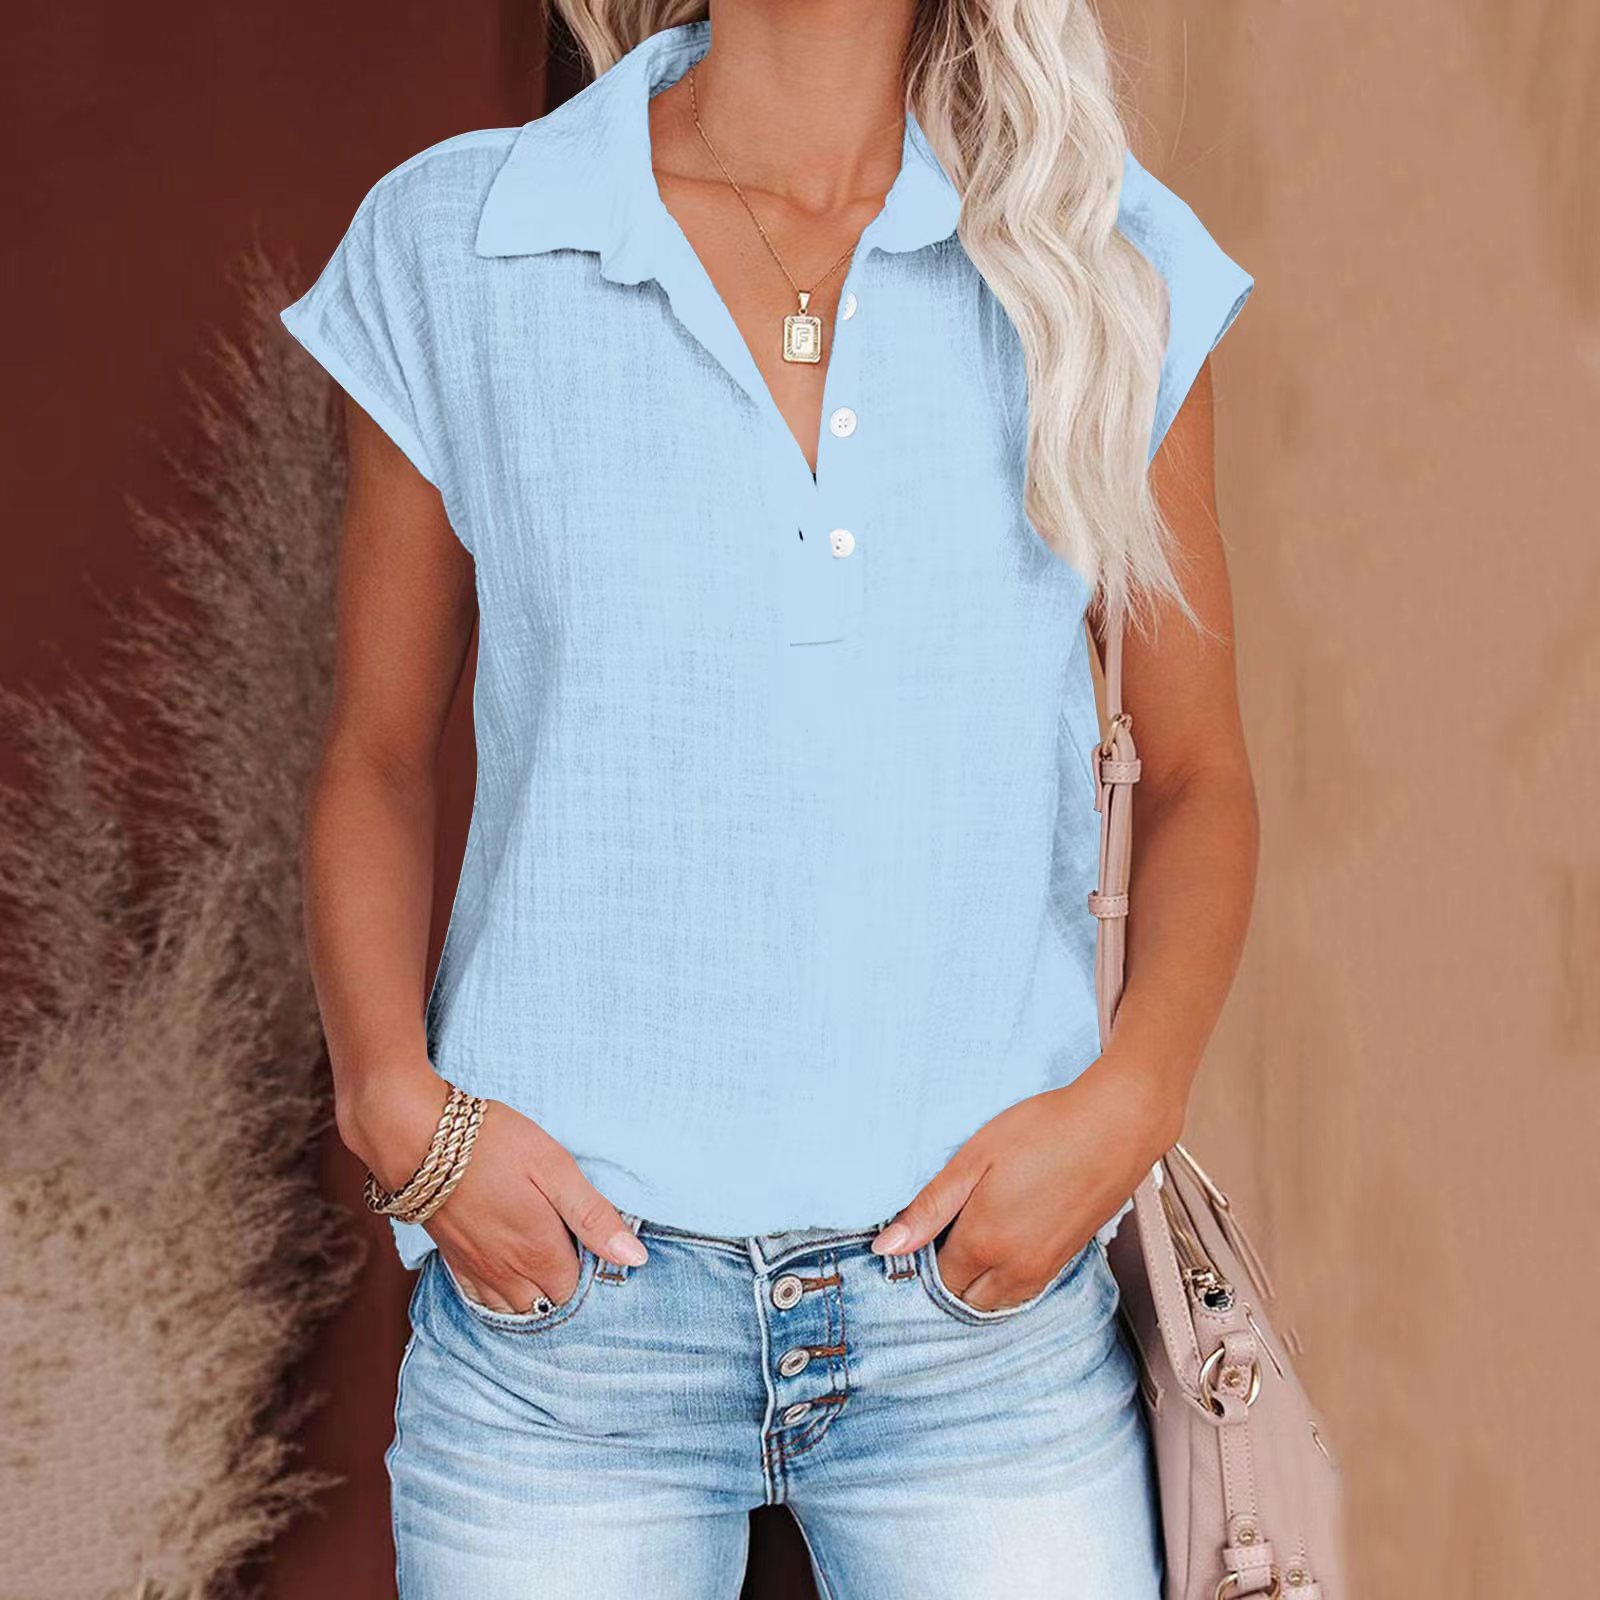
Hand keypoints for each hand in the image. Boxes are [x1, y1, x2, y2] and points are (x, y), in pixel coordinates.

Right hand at [339, 1064, 647, 1312]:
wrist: (416, 1138)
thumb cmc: (492, 1144)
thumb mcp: (555, 1168)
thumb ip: (593, 1216)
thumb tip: (634, 1258)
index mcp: (540, 1253)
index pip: (579, 1290)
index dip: (592, 1270)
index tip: (594, 1243)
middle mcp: (508, 1274)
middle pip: (549, 1304)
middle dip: (565, 1286)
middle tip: (571, 1249)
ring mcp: (477, 1272)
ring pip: (515, 1309)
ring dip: (534, 1296)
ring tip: (545, 1263)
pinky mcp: (453, 1262)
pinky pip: (483, 1302)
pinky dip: (501, 1298)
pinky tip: (509, 1276)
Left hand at [869, 1052, 1182, 1310]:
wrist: (1116, 1125)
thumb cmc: (1043, 1131)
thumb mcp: (974, 1159)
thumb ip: (930, 1207)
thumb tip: (886, 1247)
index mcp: (984, 1243)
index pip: (937, 1279)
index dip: (923, 1258)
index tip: (923, 1229)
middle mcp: (1015, 1268)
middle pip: (966, 1298)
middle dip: (948, 1277)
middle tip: (944, 1234)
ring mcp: (1045, 1268)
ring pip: (997, 1302)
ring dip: (978, 1284)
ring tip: (972, 1239)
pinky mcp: (1068, 1259)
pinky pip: (1026, 1291)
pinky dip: (1006, 1281)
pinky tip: (1006, 1242)